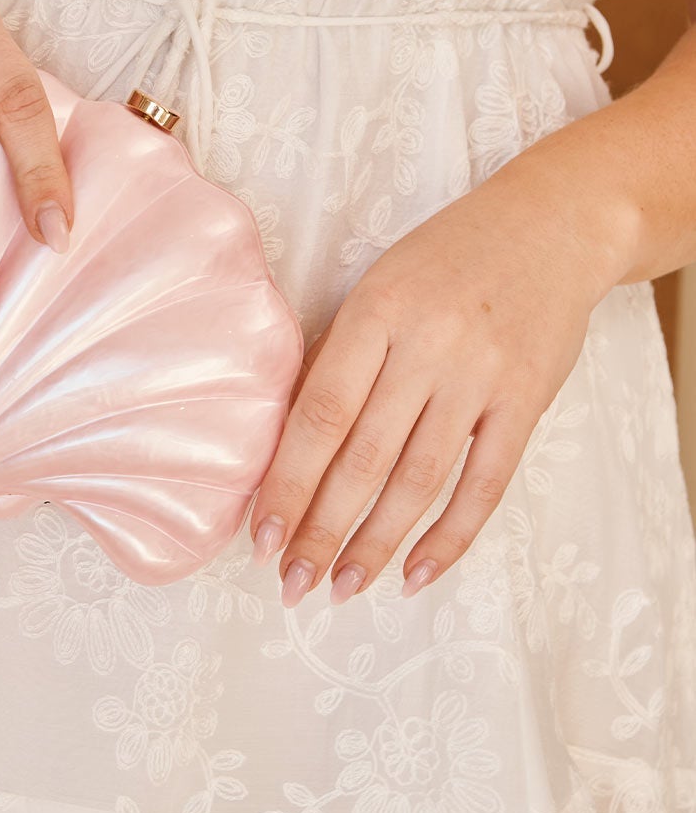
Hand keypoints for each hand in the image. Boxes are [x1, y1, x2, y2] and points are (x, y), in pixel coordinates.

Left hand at [245, 158, 629, 605]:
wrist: (552, 224)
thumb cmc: (446, 259)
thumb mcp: (379, 285)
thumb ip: (340, 355)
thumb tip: (287, 446)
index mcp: (375, 311)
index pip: (319, 415)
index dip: (287, 483)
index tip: (259, 536)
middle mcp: (427, 345)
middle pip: (363, 457)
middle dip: (320, 530)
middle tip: (289, 583)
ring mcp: (480, 376)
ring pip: (418, 480)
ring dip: (375, 544)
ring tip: (342, 588)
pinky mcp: (526, 401)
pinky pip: (485, 484)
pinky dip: (449, 537)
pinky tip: (415, 574)